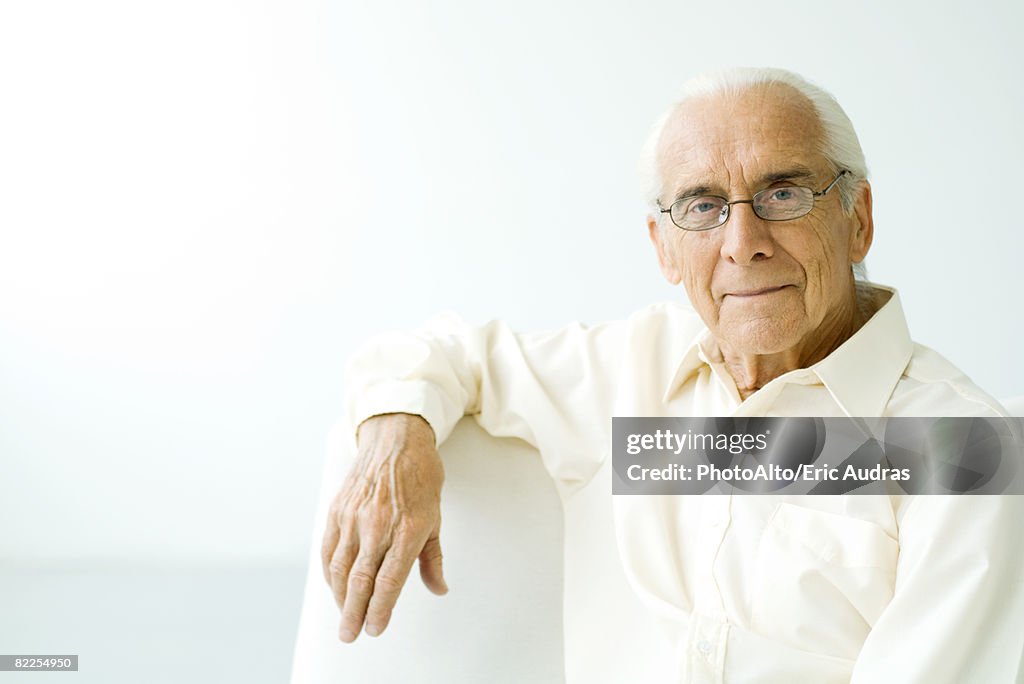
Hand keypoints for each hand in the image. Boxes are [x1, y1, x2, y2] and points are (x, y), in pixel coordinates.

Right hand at [321, 412, 447, 641]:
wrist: (396, 439)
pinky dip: (329, 572)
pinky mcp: (338, 510)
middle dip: (354, 613)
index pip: (389, 580)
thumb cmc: (420, 476)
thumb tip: (438, 588)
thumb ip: (432, 558)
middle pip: (360, 580)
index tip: (375, 628)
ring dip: (340, 597)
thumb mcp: (436, 517)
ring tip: (344, 615)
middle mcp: (377, 525)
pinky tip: (335, 586)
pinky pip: (328, 548)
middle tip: (350, 634)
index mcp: (407, 529)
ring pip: (340, 568)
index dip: (381, 609)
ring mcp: (354, 517)